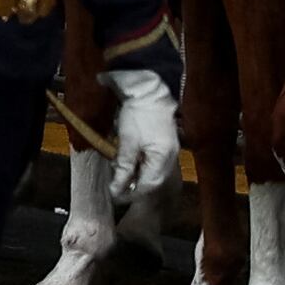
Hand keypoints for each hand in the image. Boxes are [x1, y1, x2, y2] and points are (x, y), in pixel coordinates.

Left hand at [107, 74, 182, 203]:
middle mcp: (170, 158)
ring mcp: (168, 150)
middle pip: (151, 181)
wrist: (148, 90)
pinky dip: (140, 164)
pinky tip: (128, 159)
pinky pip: (153, 162)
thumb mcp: (127, 143)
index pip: (148, 186)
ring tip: (119, 170)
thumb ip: (124, 168)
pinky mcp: (164, 143)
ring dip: (135, 174)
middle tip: (115, 183)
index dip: (130, 193)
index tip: (114, 195)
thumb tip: (116, 189)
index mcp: (163, 159)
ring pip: (152, 172)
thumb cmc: (138, 115)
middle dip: (132, 184)